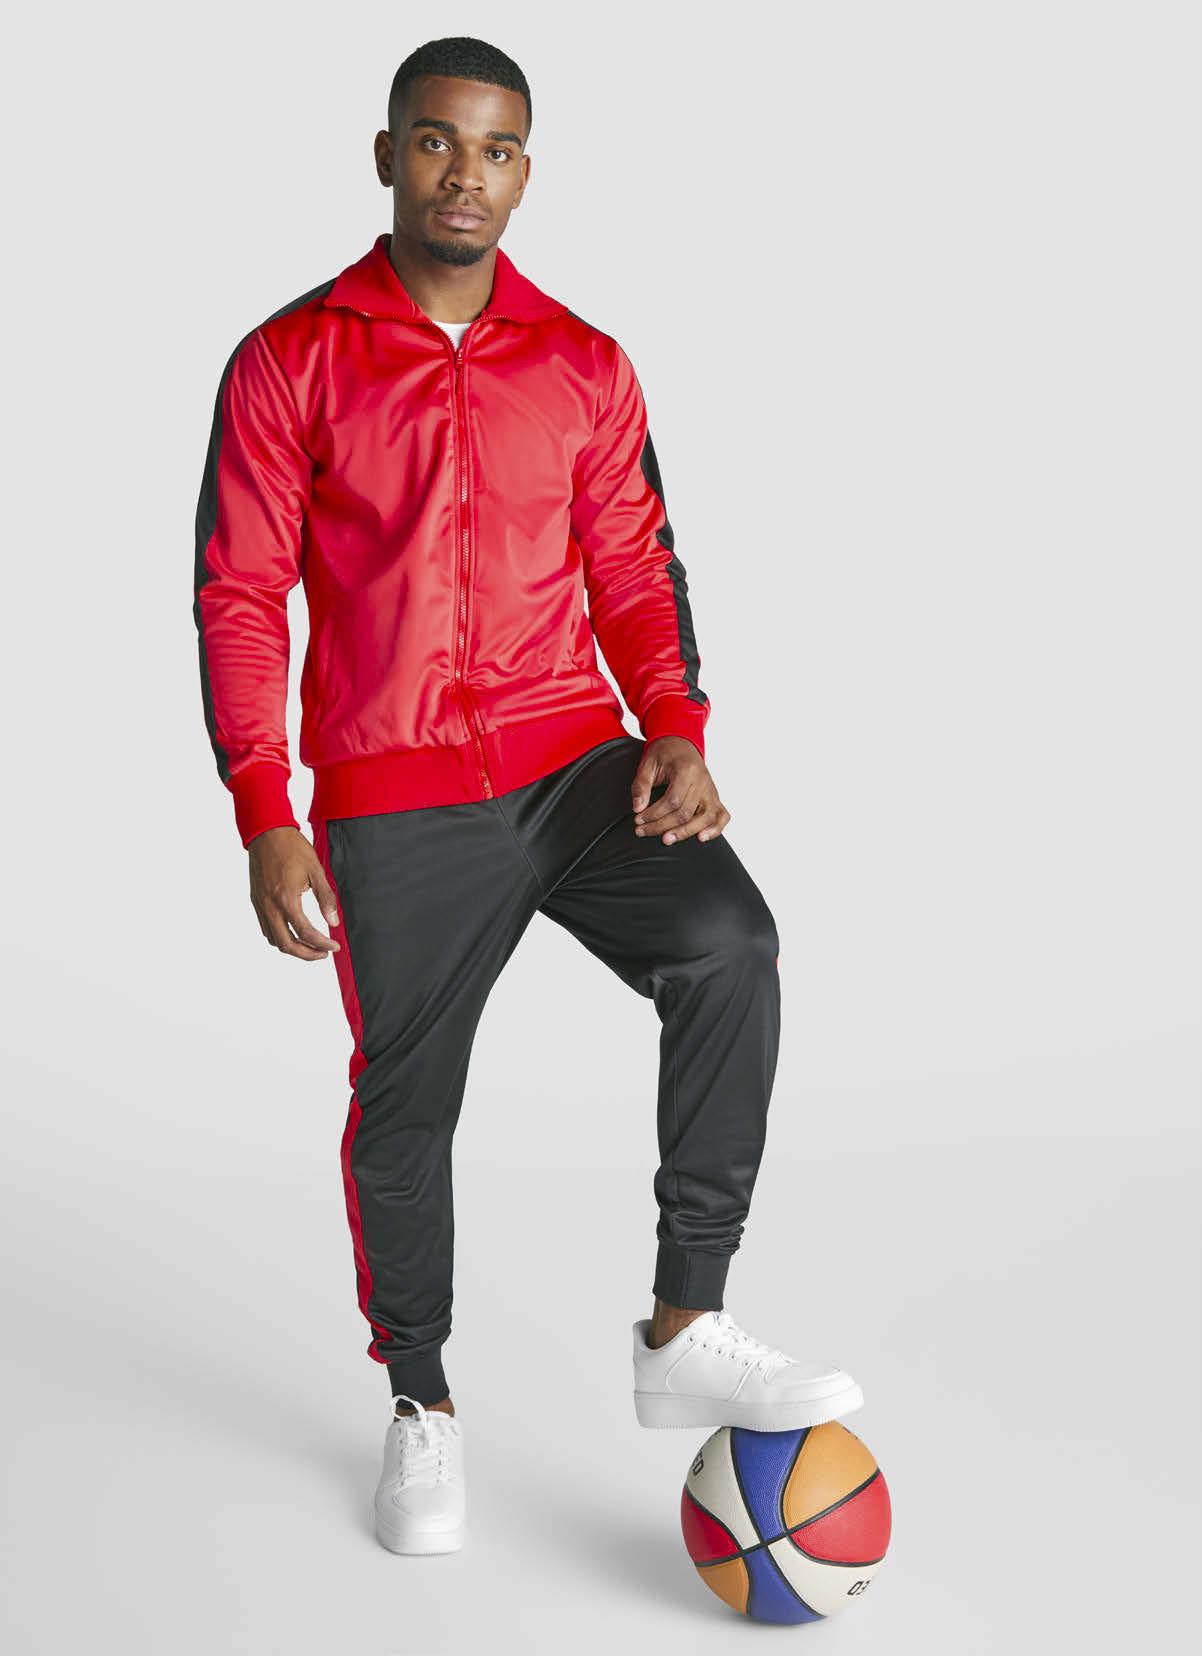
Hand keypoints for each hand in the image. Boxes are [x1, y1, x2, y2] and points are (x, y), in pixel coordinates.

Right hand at [248, 826, 341, 959]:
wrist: (266, 833)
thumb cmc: (292, 848)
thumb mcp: (316, 870)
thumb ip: (326, 898)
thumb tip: (334, 921)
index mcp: (286, 899)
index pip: (306, 933)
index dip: (322, 944)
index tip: (334, 946)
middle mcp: (270, 906)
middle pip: (287, 944)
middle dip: (307, 954)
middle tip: (324, 953)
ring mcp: (260, 905)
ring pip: (274, 940)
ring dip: (292, 948)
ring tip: (310, 945)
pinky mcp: (256, 901)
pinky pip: (266, 928)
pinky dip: (280, 937)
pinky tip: (293, 932)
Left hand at [631, 736, 730, 845]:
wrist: (681, 743)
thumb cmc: (664, 754)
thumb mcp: (647, 764)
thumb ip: (641, 785)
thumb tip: (638, 808)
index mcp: (687, 770)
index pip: (672, 800)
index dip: (654, 814)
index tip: (638, 820)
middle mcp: (703, 781)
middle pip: (686, 812)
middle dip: (662, 825)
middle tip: (643, 831)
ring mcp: (711, 790)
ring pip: (705, 818)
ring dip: (685, 832)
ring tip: (666, 840)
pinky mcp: (714, 797)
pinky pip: (722, 816)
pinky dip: (715, 829)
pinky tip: (701, 838)